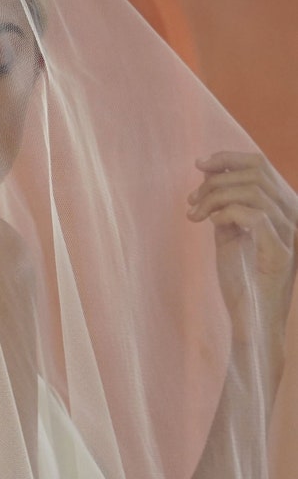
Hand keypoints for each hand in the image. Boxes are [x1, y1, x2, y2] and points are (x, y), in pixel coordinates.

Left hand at [187, 152, 296, 348]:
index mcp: (282, 208)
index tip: (199, 164)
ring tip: (195, 215)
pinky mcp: (279, 251)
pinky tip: (211, 223)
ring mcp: (289, 232)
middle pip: (255, 173)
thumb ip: (225, 208)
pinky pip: (255, 215)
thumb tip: (209, 178)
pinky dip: (227, 213)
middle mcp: (291, 215)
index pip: (260, 165)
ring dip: (215, 198)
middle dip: (216, 181)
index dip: (228, 158)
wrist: (251, 319)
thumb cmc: (242, 281)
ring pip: (252, 191)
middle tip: (191, 201)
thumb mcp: (230, 236)